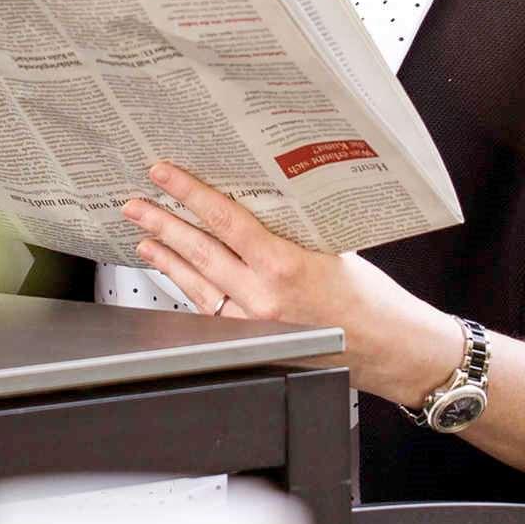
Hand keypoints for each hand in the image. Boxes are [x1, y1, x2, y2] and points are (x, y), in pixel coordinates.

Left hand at [121, 161, 461, 404]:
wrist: (388, 348)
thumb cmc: (369, 299)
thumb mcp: (333, 247)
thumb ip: (290, 226)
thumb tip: (252, 194)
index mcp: (286, 267)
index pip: (226, 221)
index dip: (190, 194)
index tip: (165, 175)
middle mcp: (263, 298)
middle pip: (200, 251)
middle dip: (163, 223)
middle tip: (136, 202)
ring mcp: (253, 323)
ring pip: (196, 282)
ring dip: (166, 255)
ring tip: (143, 232)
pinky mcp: (251, 339)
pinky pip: (208, 306)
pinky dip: (186, 284)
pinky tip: (171, 268)